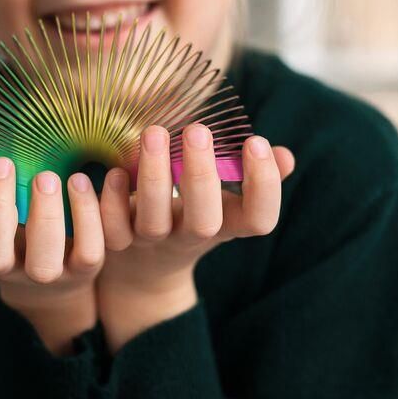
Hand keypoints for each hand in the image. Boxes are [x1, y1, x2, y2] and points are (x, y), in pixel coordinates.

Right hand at [0, 119, 105, 354]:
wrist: (50, 261)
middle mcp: (0, 264)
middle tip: (2, 163)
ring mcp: (42, 272)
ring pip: (42, 262)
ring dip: (45, 218)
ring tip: (47, 175)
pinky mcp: (81, 268)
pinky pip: (88, 253)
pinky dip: (88, 218)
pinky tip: (81, 180)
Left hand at [95, 124, 294, 352]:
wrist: (145, 269)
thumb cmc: (194, 214)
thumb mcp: (227, 202)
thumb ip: (254, 178)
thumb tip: (285, 156)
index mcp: (226, 224)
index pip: (258, 219)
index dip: (263, 186)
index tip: (257, 142)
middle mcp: (191, 236)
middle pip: (203, 220)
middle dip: (201, 175)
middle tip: (198, 128)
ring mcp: (152, 243)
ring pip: (153, 221)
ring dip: (153, 175)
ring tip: (154, 131)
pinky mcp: (116, 244)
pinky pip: (112, 228)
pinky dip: (112, 200)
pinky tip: (115, 171)